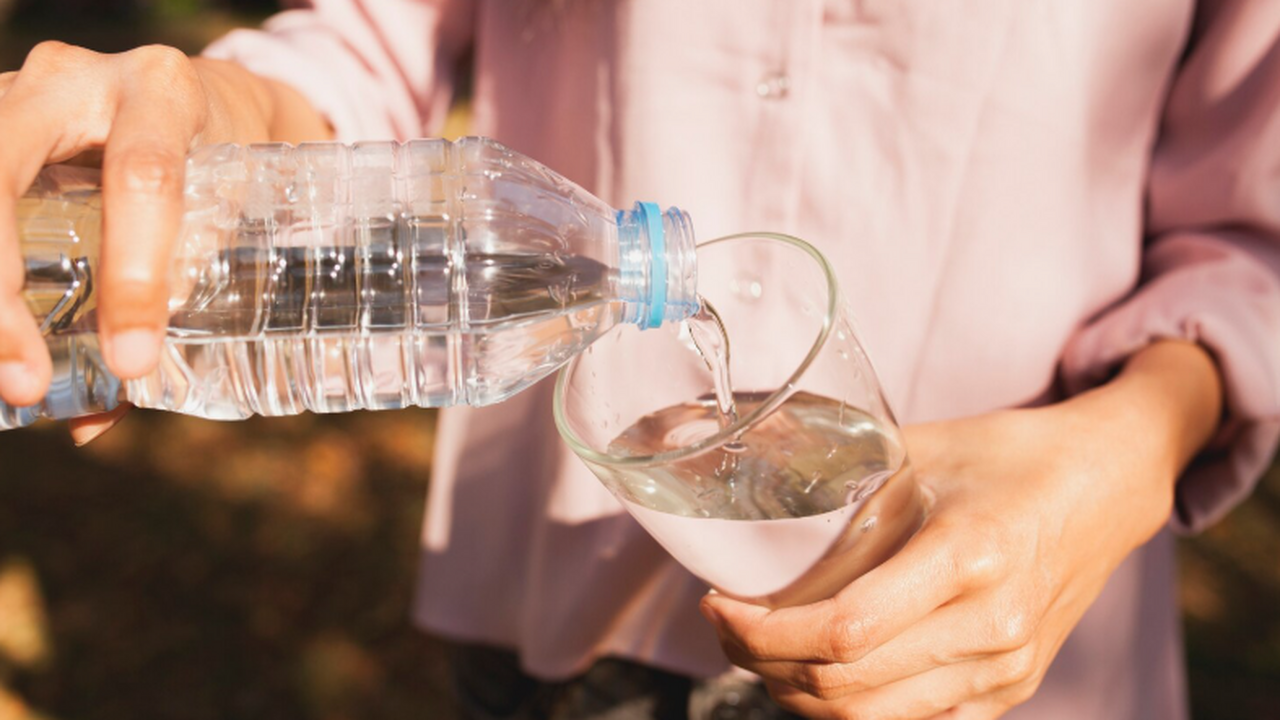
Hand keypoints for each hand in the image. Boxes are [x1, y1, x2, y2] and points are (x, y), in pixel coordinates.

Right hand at [0, 42, 328, 442]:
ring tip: (4, 373)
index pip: (143, 178)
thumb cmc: (218, 162)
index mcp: (162, 94)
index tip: (132, 361)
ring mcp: (14, 93)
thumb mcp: (220, 216)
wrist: (201, 99)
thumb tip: (93, 420)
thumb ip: (170, 300)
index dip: (134, 273)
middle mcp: (75, 80)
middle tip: (24, 380)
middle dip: (0, 286)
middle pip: (2, 170)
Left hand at [700, 341, 1222, 718]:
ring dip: (797, 694)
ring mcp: (1005, 668)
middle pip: (846, 684)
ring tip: (760, 652)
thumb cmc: (1014, 456)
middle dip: (763, 664)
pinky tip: (816, 675)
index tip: (722, 604)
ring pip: (871, 718)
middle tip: (727, 625)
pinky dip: (850, 711)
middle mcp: (991, 625)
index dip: (765, 632)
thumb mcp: (923, 446)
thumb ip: (841, 465)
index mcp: (969, 556)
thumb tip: (752, 463)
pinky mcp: (1011, 689)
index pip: (845, 629)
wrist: (1108, 485)